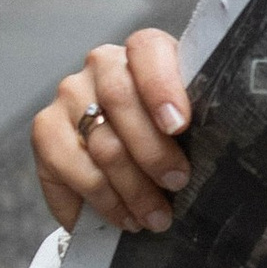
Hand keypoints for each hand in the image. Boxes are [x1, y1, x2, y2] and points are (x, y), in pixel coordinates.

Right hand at [31, 28, 191, 232]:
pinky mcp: (45, 130)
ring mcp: (68, 96)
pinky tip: (123, 218)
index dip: (161, 86)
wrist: (130, 153)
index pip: (147, 50)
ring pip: (100, 144)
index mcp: (143, 52)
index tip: (178, 125)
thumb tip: (221, 149)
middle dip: (153, 151)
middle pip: (120, 100)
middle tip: (177, 183)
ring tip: (155, 217)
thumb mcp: (192, 118)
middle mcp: (101, 64)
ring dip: (132, 189)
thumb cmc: (171, 133)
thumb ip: (203, 119)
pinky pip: (68, 169)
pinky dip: (100, 201)